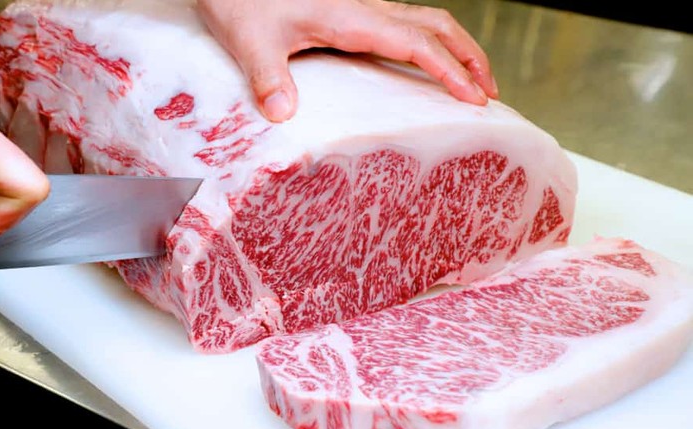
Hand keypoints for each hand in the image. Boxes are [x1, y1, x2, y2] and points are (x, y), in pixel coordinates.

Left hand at [197, 0, 497, 122]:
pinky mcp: (352, 13)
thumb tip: (283, 115)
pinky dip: (430, 46)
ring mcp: (362, 9)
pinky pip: (405, 27)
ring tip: (472, 81)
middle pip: (437, 25)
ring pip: (425, 21)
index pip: (418, 44)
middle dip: (470, 56)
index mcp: (352, 17)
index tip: (475, 98)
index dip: (451, 70)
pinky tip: (424, 69)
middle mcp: (366, 9)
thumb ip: (269, 78)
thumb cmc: (241, 1)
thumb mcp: (251, 41)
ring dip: (455, 48)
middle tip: (489, 93)